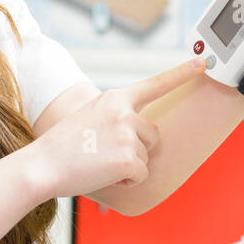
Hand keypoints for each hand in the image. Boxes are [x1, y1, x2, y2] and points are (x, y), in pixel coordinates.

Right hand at [26, 58, 206, 199]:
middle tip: (103, 152)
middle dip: (136, 149)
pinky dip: (126, 181)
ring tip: (98, 162)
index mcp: (115, 98)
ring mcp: (128, 134)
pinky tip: (103, 174)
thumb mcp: (89, 118)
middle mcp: (125, 112)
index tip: (202, 63)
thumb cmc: (62, 146)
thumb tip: (137, 134)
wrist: (42, 165)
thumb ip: (114, 117)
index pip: (155, 85)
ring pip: (146, 157)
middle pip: (152, 136)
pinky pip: (141, 175)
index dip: (181, 73)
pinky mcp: (130, 158)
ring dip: (128, 165)